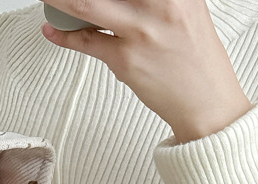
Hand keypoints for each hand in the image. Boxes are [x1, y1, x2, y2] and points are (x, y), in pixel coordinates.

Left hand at [41, 0, 252, 141]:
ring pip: (87, 5)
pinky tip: (51, 29)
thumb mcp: (187, 8)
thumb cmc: (195, 57)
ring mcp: (141, 31)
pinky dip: (64, 35)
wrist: (206, 100)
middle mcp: (161, 3)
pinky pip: (86, 41)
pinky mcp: (125, 59)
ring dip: (60, 0)